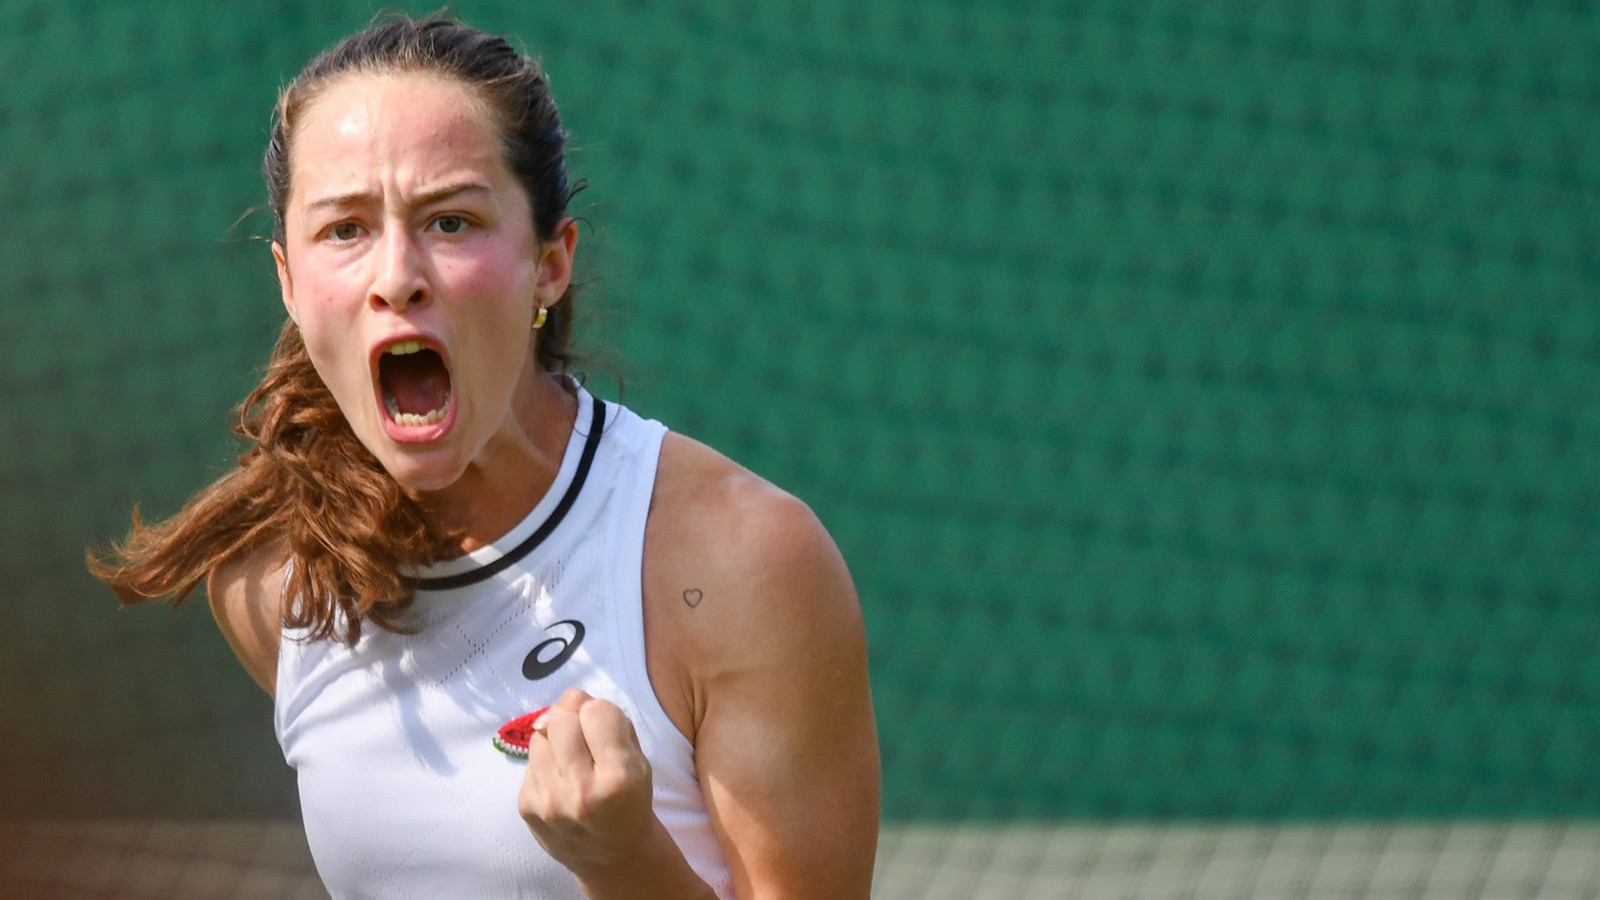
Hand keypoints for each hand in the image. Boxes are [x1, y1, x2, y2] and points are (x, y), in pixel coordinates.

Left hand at [518, 688, 656, 876]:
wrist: (613, 855)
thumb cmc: (629, 799)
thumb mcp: (639, 760)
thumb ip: (611, 722)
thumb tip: (568, 699)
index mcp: (620, 777)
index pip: (597, 710)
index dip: (602, 713)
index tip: (606, 730)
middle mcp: (582, 791)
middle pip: (561, 718)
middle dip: (574, 719)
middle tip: (586, 740)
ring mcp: (549, 801)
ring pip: (539, 734)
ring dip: (556, 738)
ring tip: (572, 760)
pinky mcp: (527, 806)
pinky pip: (530, 759)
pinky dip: (545, 760)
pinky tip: (560, 779)